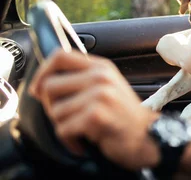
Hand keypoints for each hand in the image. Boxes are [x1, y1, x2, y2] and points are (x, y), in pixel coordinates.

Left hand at [29, 50, 159, 170]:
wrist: (146, 136)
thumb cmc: (123, 115)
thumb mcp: (106, 87)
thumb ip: (82, 78)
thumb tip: (43, 81)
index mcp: (101, 66)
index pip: (60, 55)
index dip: (42, 72)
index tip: (39, 88)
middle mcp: (101, 76)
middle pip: (50, 86)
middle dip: (51, 107)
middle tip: (68, 116)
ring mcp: (100, 95)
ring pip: (54, 111)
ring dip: (63, 126)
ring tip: (81, 128)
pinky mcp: (96, 115)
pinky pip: (63, 129)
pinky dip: (70, 141)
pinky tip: (83, 140)